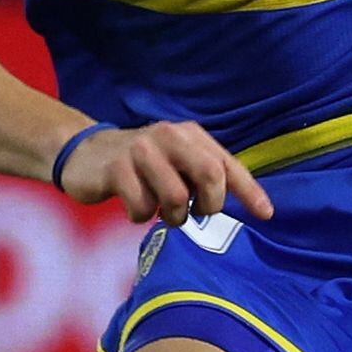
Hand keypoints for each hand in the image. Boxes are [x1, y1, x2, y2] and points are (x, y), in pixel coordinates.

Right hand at [54, 120, 272, 227]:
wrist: (85, 153)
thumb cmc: (141, 165)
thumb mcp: (176, 161)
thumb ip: (205, 176)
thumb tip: (245, 206)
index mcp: (189, 135)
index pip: (227, 164)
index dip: (249, 191)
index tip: (266, 215)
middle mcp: (168, 137)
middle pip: (209, 175)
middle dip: (208, 203)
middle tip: (196, 211)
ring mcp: (140, 151)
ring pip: (175, 197)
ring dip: (171, 215)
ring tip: (159, 210)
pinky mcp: (115, 169)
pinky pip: (141, 207)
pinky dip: (140, 216)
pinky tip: (133, 205)